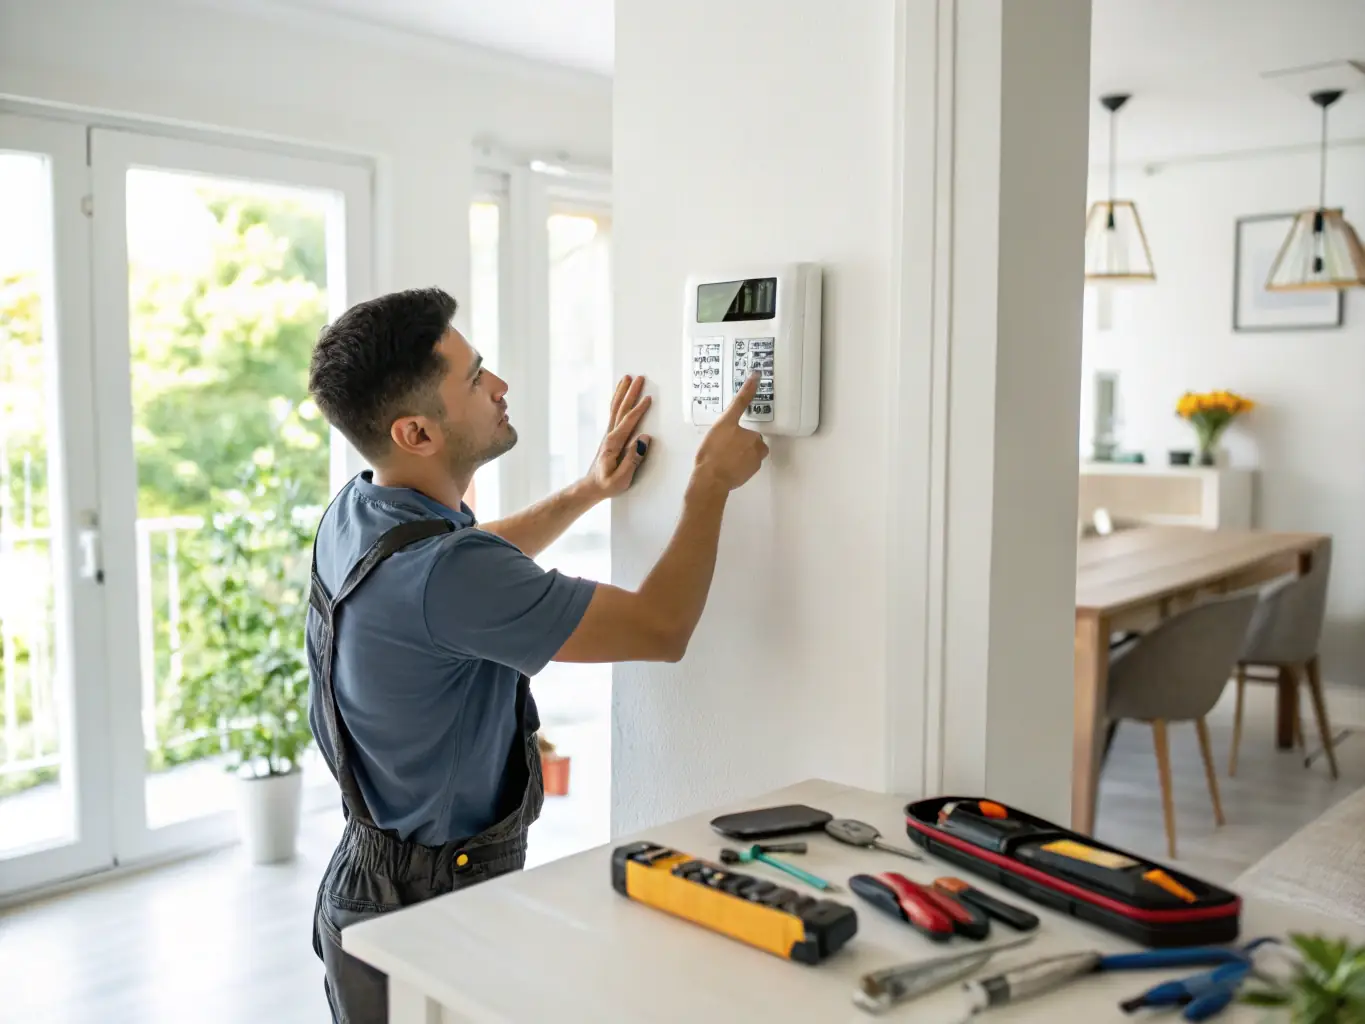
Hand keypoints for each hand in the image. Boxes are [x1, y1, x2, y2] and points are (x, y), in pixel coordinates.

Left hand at [582, 374, 652, 499]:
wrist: (591, 486)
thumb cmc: (607, 484)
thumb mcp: (621, 478)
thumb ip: (633, 458)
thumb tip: (644, 438)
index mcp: (613, 444)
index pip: (628, 422)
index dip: (638, 410)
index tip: (648, 398)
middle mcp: (609, 435)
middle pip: (621, 409)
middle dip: (631, 392)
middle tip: (640, 378)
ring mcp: (609, 434)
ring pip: (616, 408)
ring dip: (622, 392)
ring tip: (628, 378)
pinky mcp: (610, 436)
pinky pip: (614, 413)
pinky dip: (618, 400)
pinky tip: (621, 394)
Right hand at [692, 373, 768, 492]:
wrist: (711, 479)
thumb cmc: (713, 451)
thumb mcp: (721, 424)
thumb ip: (737, 406)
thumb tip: (753, 382)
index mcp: (748, 430)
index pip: (747, 408)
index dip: (750, 391)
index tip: (755, 377)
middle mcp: (756, 442)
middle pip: (750, 435)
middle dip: (741, 437)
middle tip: (723, 442)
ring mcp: (755, 459)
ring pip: (750, 449)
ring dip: (741, 450)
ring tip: (723, 454)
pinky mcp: (751, 472)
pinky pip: (748, 463)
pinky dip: (740, 462)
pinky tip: (727, 464)